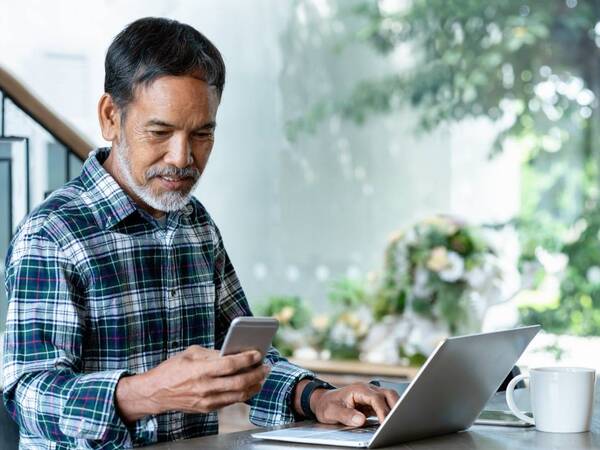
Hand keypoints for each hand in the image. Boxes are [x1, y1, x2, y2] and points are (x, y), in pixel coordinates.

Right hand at [115, 345, 269, 421]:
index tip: (258, 353)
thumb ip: (212, 353)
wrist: (155, 393)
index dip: (247, 359)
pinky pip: (230, 401)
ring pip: (238, 395)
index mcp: (200, 370)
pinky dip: (243, 394)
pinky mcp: (207, 408)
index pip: (230, 364)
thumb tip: (231, 353)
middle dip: (256, 374)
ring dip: (254, 385)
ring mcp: (207, 400)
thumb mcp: (190, 353)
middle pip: (239, 382)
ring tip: (261, 377)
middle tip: (265, 367)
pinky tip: (249, 386)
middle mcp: (205, 387)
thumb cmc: (172, 370)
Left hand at [309, 383, 399, 426]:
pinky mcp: (371, 402)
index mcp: (358, 389)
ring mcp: (370, 395)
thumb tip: (361, 420)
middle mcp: (366, 390)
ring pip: (389, 398)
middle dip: (396, 406)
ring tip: (398, 422)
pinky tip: (391, 422)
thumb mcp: (332, 411)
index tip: (387, 423)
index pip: (376, 398)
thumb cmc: (326, 405)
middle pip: (388, 394)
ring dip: (395, 408)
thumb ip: (346, 415)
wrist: (322, 401)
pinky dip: (390, 412)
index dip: (383, 410)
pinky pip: (385, 405)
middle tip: (399, 422)